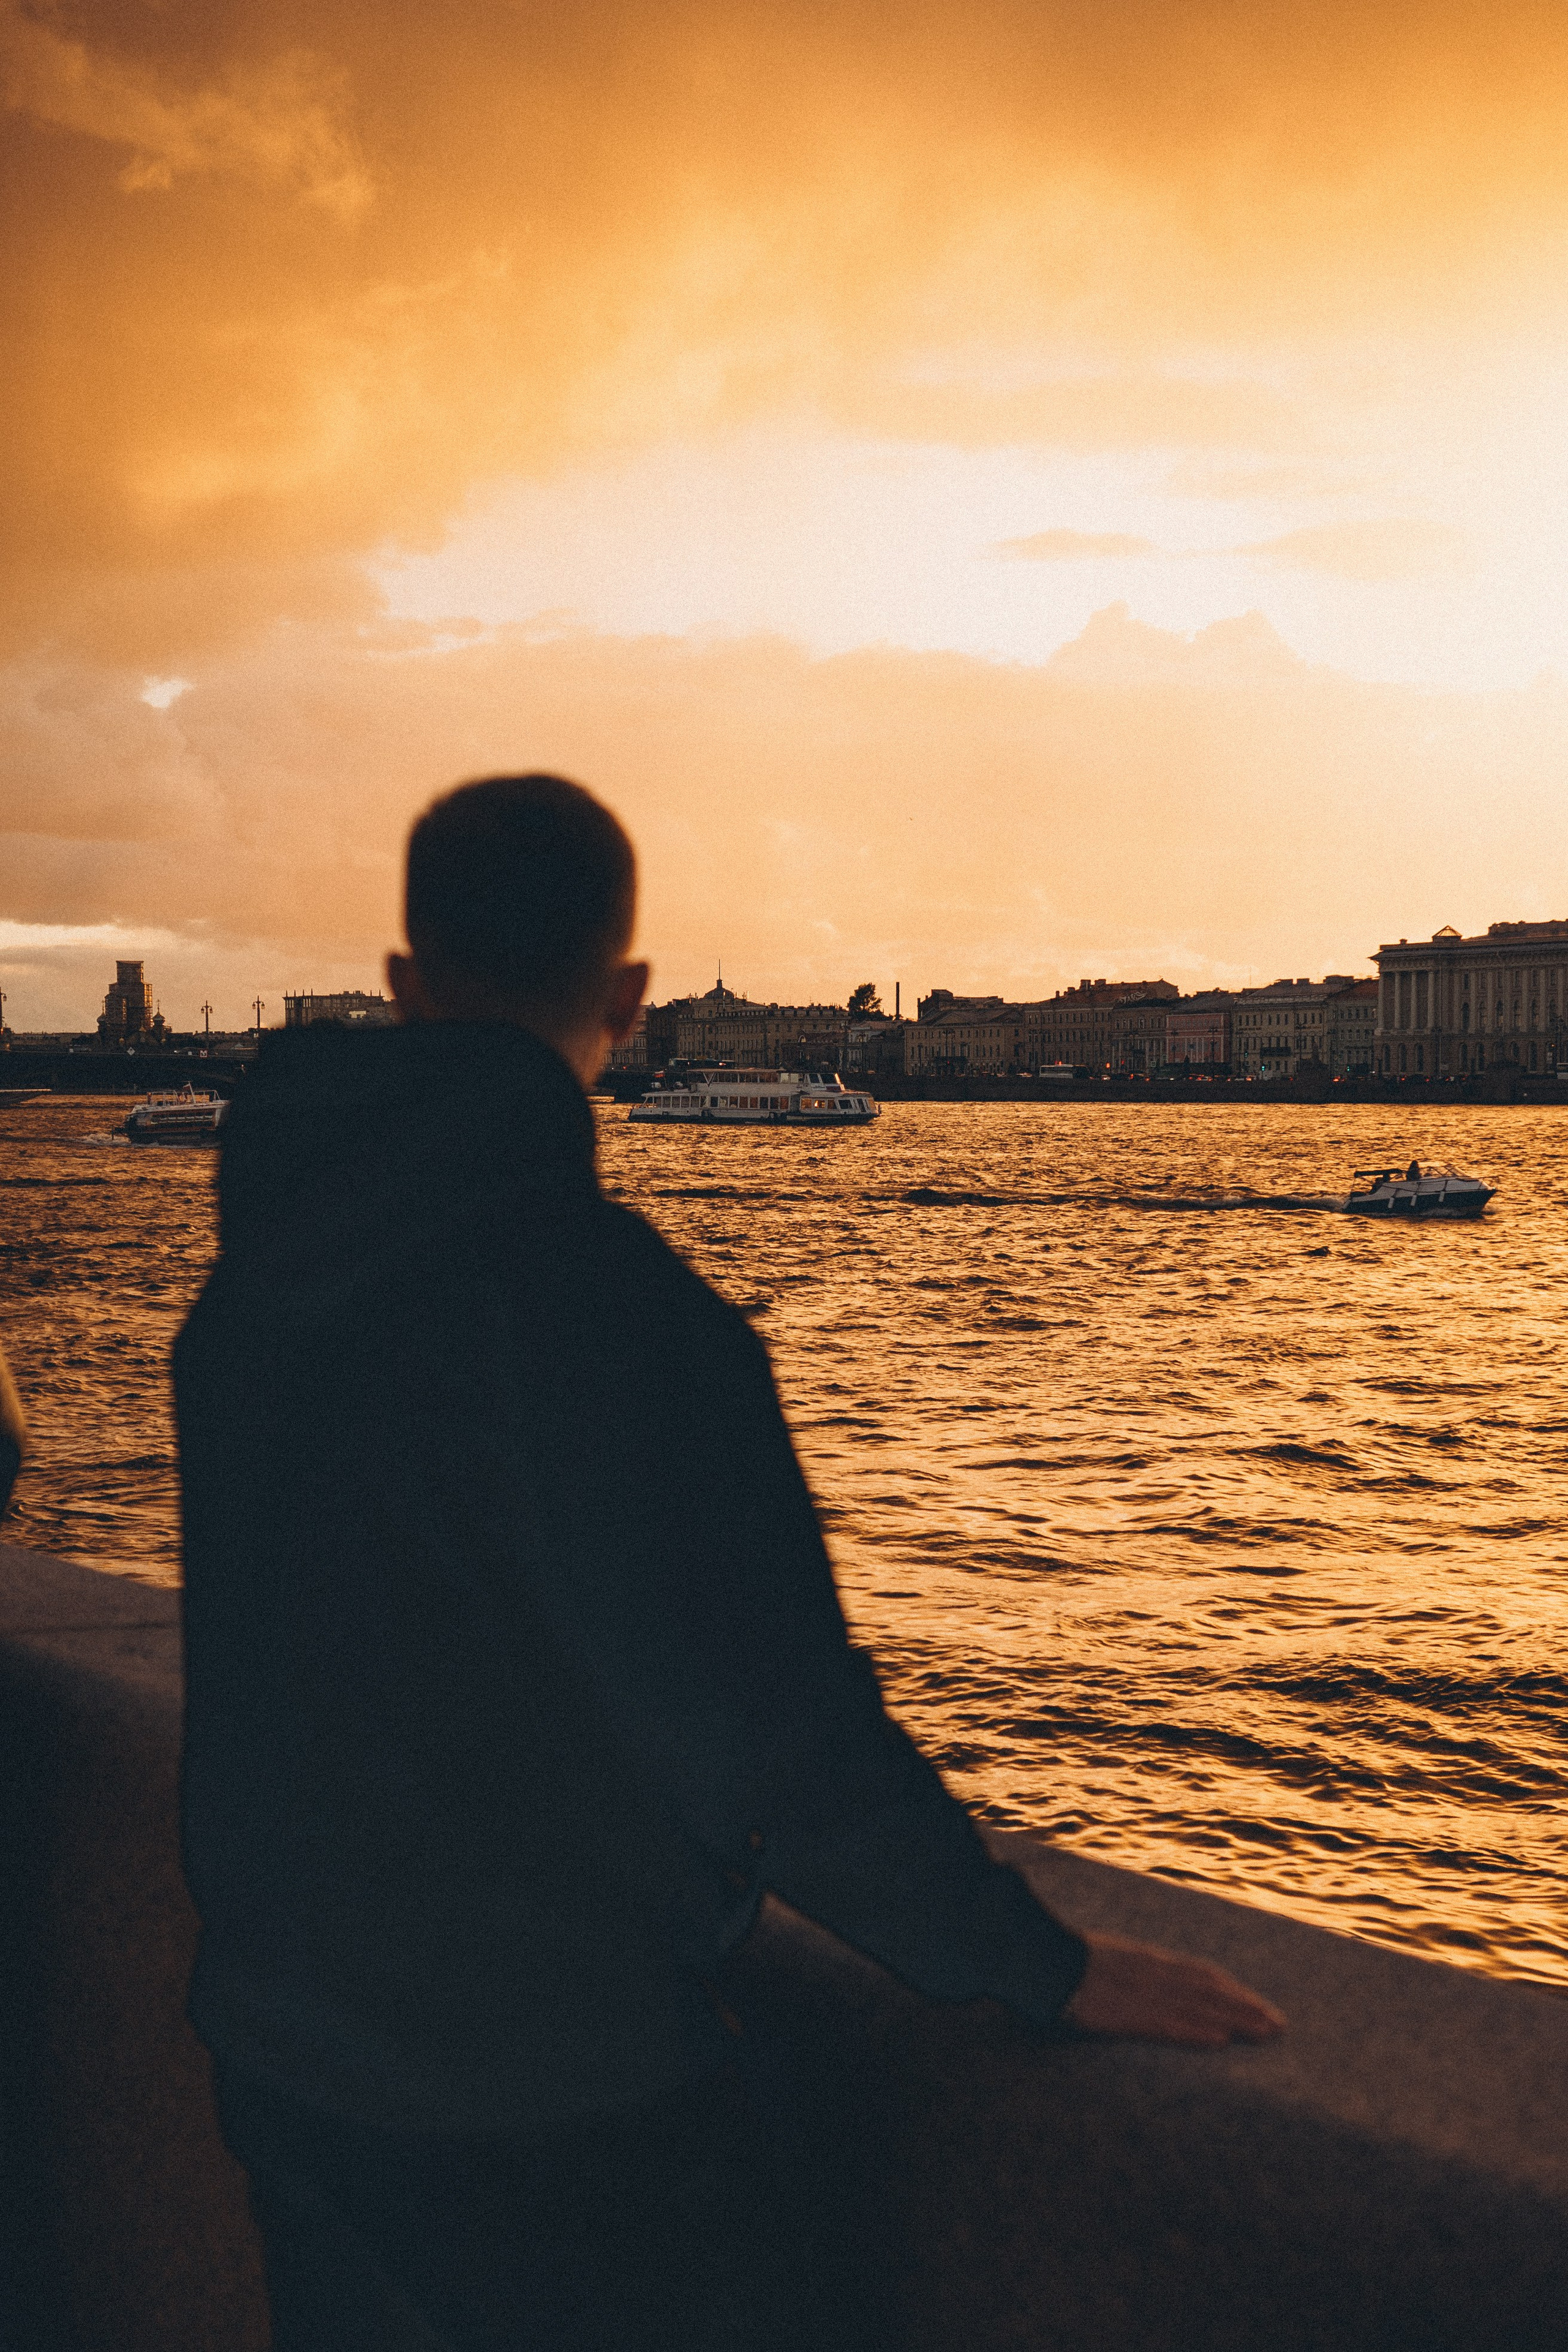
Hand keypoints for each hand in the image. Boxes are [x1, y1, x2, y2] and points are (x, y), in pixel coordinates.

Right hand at [1064, 1930, 1285, 2047]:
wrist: (1036, 1957)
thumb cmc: (1062, 1960)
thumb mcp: (1103, 1957)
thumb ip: (1127, 1969)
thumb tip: (1138, 1980)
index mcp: (1146, 1960)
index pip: (1199, 1974)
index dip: (1232, 1990)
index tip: (1258, 2004)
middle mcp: (1151, 1974)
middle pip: (1209, 1991)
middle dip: (1246, 2008)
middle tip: (1279, 2026)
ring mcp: (1140, 1993)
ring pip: (1197, 2008)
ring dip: (1234, 2021)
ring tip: (1266, 2034)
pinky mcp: (1124, 2015)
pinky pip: (1165, 2026)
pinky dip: (1193, 2033)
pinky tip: (1217, 2042)